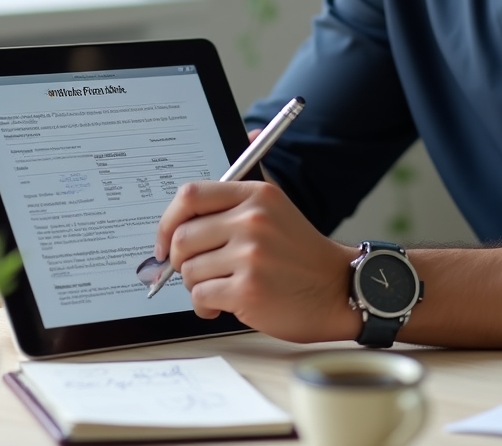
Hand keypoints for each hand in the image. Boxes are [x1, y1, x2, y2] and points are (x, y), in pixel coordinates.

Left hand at [154, 179, 360, 342]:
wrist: (336, 289)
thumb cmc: (299, 255)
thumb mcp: (275, 211)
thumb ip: (234, 203)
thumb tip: (187, 200)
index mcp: (257, 195)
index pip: (191, 195)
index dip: (168, 220)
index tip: (165, 240)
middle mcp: (253, 220)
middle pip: (182, 236)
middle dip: (179, 261)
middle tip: (194, 270)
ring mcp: (251, 254)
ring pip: (188, 270)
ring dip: (195, 286)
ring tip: (219, 288)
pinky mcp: (247, 289)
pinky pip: (200, 296)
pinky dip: (204, 307)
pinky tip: (222, 306)